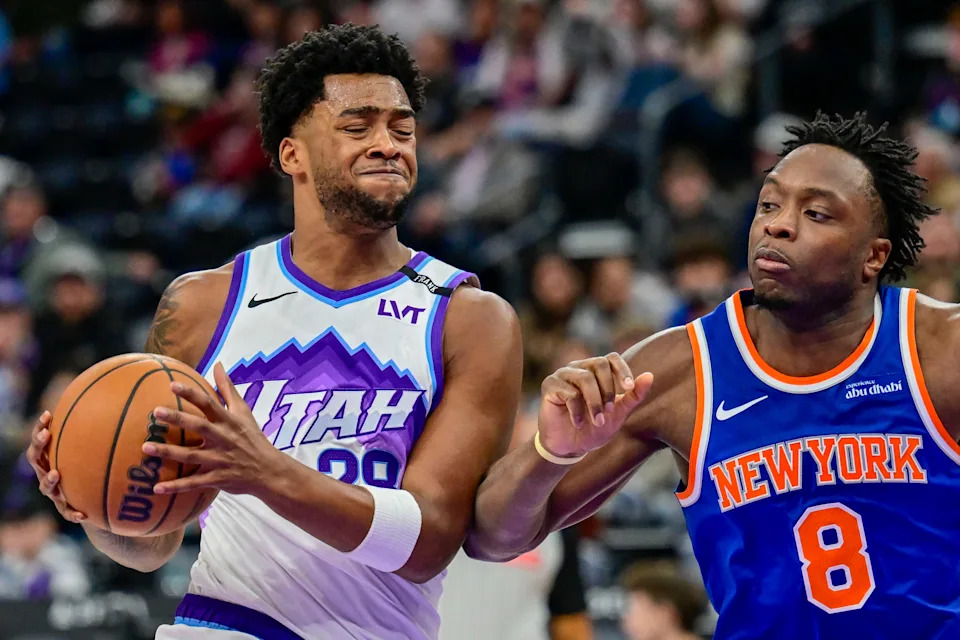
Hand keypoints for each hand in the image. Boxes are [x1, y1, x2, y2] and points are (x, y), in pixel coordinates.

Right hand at [25, 411, 86, 523]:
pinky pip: (66, 512)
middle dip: (39, 446)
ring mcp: (54, 492)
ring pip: (45, 487)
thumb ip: (96, 433)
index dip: (40, 428)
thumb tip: (112, 404)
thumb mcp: (93, 451)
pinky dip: (73, 513)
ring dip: (50, 480)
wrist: (94, 501)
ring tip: (57, 474)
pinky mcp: (65, 508)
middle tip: (46, 435)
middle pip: (35, 459)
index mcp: (51, 458)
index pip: (40, 441)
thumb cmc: (91, 469)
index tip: (48, 414)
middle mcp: (47, 473)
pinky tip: (83, 515)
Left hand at [145, 362, 282, 495]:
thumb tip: (218, 365)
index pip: (208, 404)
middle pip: (198, 426)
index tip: (171, 385)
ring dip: (168, 452)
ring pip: (191, 455)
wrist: (269, 471)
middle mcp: (223, 439)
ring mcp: (220, 460)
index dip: (191, 394)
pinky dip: (176, 486)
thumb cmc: (253, 438)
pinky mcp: (217, 479)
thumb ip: (228, 389)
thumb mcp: (244, 411)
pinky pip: (194, 483)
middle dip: (178, 419)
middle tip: (156, 412)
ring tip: (146, 447)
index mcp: (228, 421)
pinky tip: (157, 488)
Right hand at [538, 353, 653, 457]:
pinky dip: (577, 411)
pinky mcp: (550, 385)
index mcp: (596, 372)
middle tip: (609, 411)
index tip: (629, 388)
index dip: (622, 370)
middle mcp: (579, 368)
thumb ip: (634, 396)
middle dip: (608, 389)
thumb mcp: (618, 414)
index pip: (612, 358)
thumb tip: (650, 376)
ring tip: (598, 421)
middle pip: (599, 363)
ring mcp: (563, 375)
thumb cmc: (593, 428)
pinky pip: (569, 393)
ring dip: (595, 403)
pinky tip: (578, 423)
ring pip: (585, 378)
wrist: (569, 447)